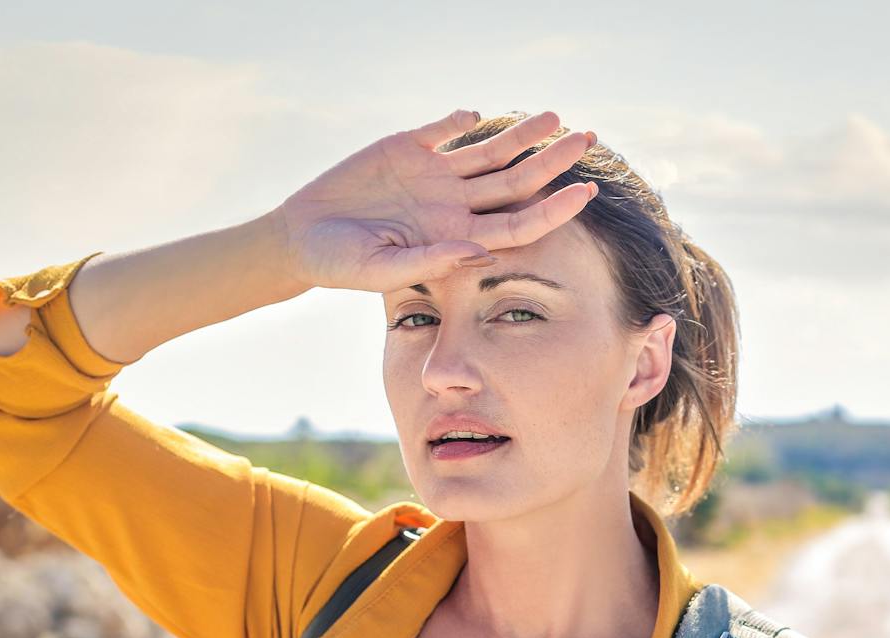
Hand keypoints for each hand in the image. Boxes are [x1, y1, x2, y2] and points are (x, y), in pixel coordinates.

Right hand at [274, 108, 598, 294]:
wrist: (302, 238)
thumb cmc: (341, 265)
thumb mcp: (383, 270)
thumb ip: (431, 261)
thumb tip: (479, 252)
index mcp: (457, 238)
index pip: (518, 224)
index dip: (554, 209)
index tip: (587, 191)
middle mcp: (454, 205)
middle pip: (516, 181)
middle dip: (552, 161)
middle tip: (587, 138)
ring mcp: (434, 175)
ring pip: (489, 151)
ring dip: (521, 134)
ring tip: (554, 117)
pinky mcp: (407, 148)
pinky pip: (441, 130)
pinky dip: (458, 121)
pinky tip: (476, 115)